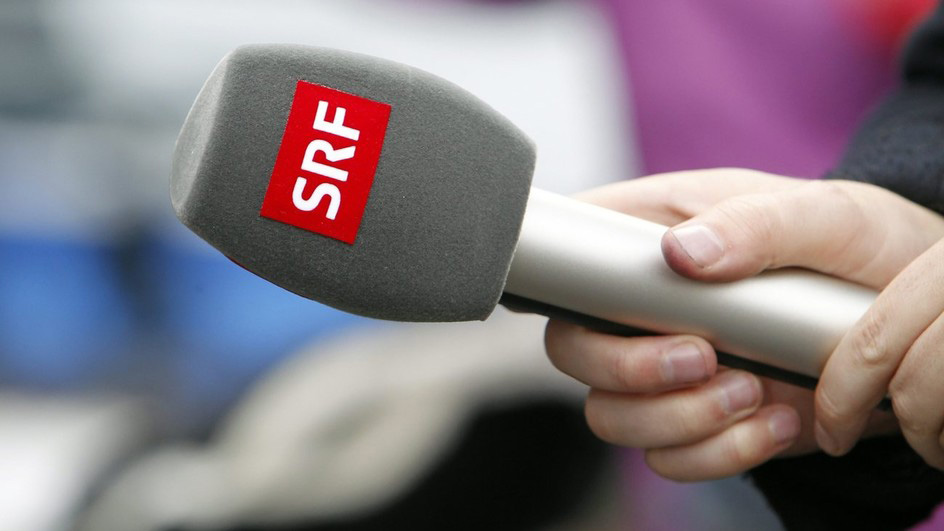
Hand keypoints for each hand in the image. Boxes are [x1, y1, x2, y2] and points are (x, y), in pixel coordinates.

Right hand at [545, 168, 943, 479]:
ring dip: (678, 419)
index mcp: (654, 235)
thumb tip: (682, 254)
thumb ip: (755, 222)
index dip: (557, 285)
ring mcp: (668, 368)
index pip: (567, 255)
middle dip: (628, 370)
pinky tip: (775, 419)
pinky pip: (670, 458)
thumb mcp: (825, 215)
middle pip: (572, 350)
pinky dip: (721, 453)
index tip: (608, 311)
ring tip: (751, 390)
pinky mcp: (701, 419)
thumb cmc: (861, 247)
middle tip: (701, 358)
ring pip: (611, 415)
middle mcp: (646, 306)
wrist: (910, 319)